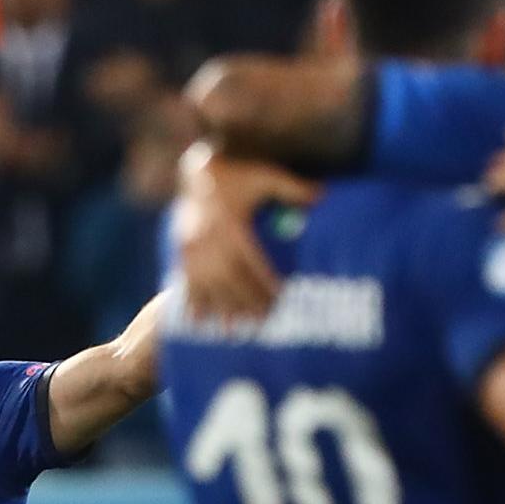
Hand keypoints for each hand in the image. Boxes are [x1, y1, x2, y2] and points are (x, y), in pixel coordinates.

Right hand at [171, 142, 318, 322]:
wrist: (196, 173)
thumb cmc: (236, 176)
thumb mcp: (264, 176)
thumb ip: (291, 188)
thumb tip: (323, 196)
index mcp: (233, 228)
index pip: (252, 264)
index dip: (266, 284)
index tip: (280, 299)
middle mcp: (211, 243)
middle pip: (232, 282)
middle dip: (247, 304)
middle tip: (263, 322)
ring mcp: (193, 252)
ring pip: (209, 288)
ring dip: (221, 310)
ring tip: (232, 330)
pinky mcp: (181, 254)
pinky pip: (186, 283)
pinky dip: (192, 303)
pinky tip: (198, 322)